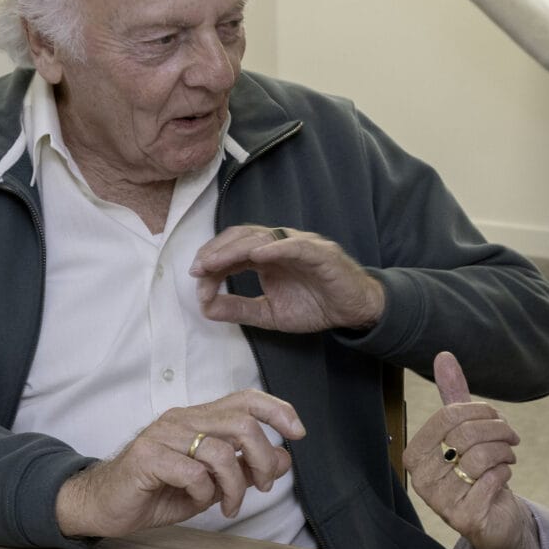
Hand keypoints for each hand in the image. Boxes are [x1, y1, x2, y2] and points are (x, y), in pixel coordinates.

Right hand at [54, 390, 303, 538]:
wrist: (103, 505)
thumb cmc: (155, 492)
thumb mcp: (211, 484)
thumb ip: (245, 469)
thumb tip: (286, 460)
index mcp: (198, 419)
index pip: (245, 398)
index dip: (277, 410)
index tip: (299, 433)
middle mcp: (182, 420)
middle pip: (242, 424)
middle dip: (263, 459)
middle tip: (262, 487)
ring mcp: (163, 436)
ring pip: (221, 452)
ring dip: (235, 487)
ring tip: (229, 507)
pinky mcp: (147, 458)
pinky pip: (193, 473)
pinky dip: (204, 493)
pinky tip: (197, 502)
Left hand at [192, 225, 386, 332]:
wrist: (353, 311)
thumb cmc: (315, 306)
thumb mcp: (268, 313)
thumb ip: (238, 308)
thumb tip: (204, 308)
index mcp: (266, 256)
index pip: (232, 250)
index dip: (212, 261)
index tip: (196, 278)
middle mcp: (280, 244)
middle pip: (241, 236)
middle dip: (217, 251)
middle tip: (198, 268)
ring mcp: (300, 245)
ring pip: (263, 237)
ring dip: (236, 249)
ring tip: (216, 262)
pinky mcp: (320, 253)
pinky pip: (295, 245)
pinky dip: (275, 248)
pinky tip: (256, 255)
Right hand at [405, 352, 539, 548]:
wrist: (494, 519)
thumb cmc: (476, 473)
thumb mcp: (465, 433)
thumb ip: (453, 398)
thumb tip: (443, 356)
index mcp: (415, 455)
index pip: (448, 416)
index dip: (479, 410)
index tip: (496, 417)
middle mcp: (421, 480)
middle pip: (466, 435)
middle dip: (498, 430)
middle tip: (511, 437)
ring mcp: (441, 502)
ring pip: (481, 457)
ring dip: (505, 452)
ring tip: (509, 456)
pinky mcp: (465, 518)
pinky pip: (492, 480)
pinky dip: (505, 473)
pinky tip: (503, 477)